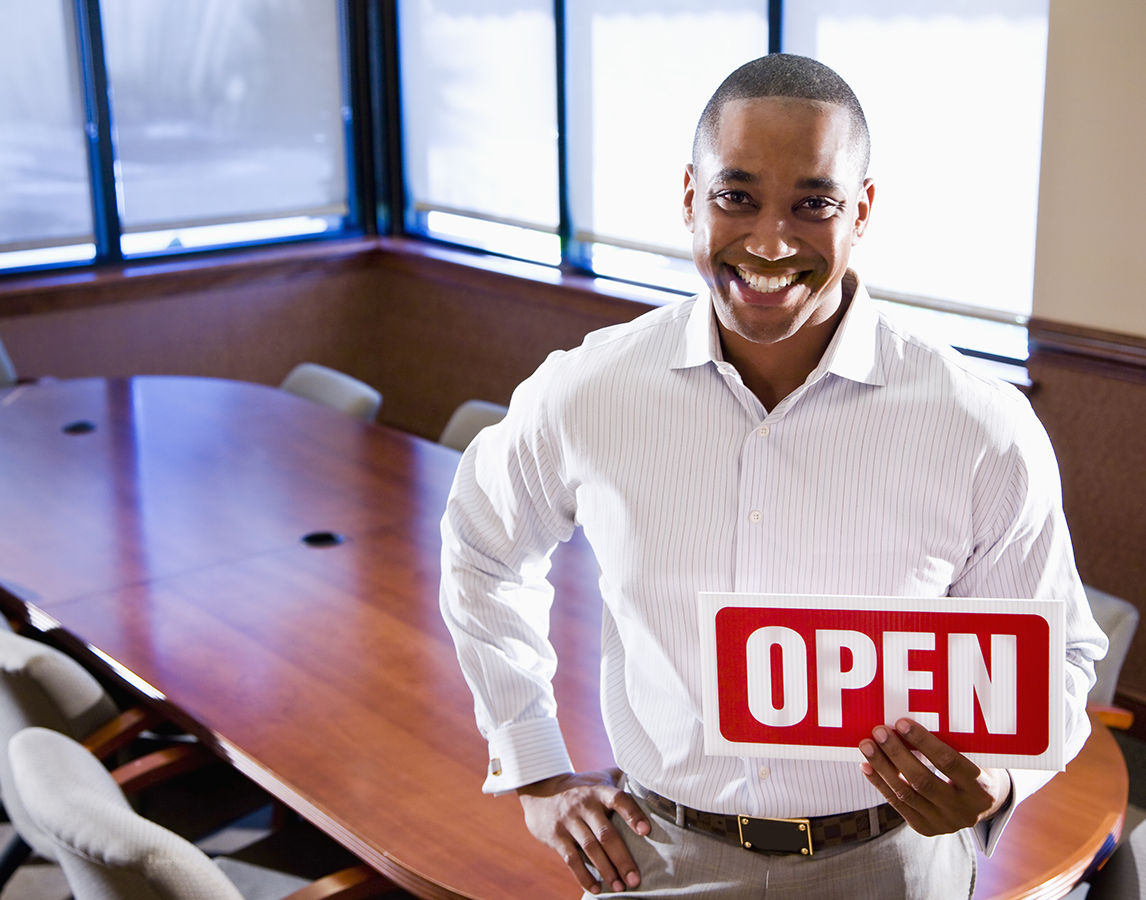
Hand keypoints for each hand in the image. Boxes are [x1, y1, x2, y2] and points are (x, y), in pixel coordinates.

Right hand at [517, 768, 649, 893]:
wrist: (540, 791)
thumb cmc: (580, 787)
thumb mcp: (599, 777)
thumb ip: (621, 779)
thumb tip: (651, 780)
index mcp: (599, 790)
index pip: (618, 799)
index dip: (632, 814)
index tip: (646, 831)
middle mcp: (584, 804)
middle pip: (606, 833)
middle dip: (622, 858)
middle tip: (636, 879)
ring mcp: (568, 820)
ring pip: (590, 848)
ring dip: (606, 870)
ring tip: (619, 887)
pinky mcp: (556, 836)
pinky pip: (571, 859)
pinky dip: (584, 876)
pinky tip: (596, 888)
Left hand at [859, 718, 1010, 835]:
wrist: (984, 808)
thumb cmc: (976, 770)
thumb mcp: (977, 758)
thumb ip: (953, 744)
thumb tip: (911, 720)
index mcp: (982, 790)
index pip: (949, 762)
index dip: (923, 742)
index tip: (901, 723)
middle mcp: (964, 811)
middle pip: (923, 780)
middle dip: (897, 753)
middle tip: (879, 732)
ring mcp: (944, 823)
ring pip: (906, 794)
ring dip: (882, 767)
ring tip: (866, 745)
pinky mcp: (926, 828)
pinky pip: (898, 804)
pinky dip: (880, 784)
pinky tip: (866, 766)